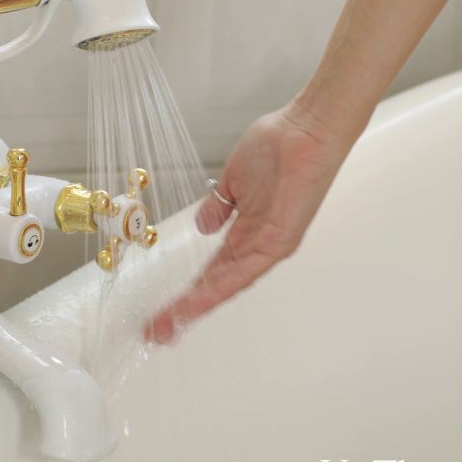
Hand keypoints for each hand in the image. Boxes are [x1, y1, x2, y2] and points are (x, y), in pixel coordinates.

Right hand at [146, 105, 354, 343]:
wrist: (305, 129)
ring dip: (196, 306)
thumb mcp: (234, 182)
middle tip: (156, 331)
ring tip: (168, 325)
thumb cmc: (278, 146)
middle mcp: (258, 247)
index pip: (213, 271)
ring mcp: (269, 246)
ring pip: (227, 285)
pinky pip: (245, 271)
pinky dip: (220, 288)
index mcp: (248, 233)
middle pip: (216, 286)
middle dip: (185, 310)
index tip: (163, 310)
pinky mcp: (279, 240)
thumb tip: (204, 226)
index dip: (189, 292)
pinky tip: (197, 302)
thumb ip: (218, 208)